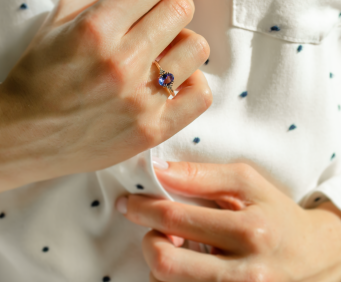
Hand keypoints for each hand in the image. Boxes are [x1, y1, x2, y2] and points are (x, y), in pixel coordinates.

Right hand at [0, 0, 211, 202]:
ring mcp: (139, 101)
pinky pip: (201, 95)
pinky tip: (174, 80)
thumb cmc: (37, 75)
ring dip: (184, 41)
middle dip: (174, 4)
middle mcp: (121, 63)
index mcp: (95, 30)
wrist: (22, 136)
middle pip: (181, 11)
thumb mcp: (57, 22)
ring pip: (196, 48)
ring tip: (165, 51)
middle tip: (162, 15)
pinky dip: (193, 80)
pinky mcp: (151, 131)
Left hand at [117, 161, 340, 280]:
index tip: (130, 201)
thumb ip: (201, 175)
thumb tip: (158, 170)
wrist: (312, 256)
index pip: (175, 219)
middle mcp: (246, 275)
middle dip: (148, 241)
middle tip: (155, 229)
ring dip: (160, 263)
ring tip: (175, 246)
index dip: (143, 208)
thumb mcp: (246, 183)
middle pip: (165, 262)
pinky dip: (172, 281)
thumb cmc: (274, 212)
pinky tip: (186, 266)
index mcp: (250, 232)